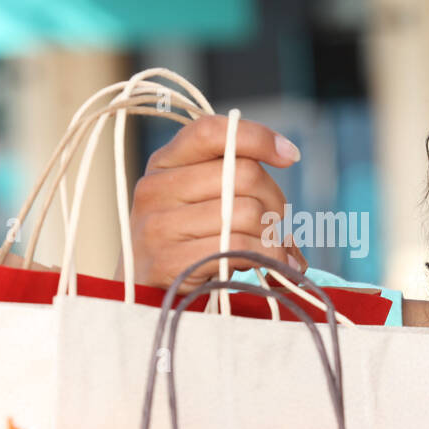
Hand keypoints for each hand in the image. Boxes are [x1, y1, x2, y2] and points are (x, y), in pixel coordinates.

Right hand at [119, 114, 307, 290]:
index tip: (290, 155)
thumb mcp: (194, 200)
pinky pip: (237, 247)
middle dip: (275, 201)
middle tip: (277, 224)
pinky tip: (274, 267)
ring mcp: (158, 226)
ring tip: (273, 250)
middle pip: (242, 174)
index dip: (258, 137)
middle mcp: (155, 188)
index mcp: (164, 162)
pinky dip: (268, 258)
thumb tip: (289, 154)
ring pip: (246, 212)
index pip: (212, 131)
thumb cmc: (183, 243)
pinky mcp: (169, 261)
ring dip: (273, 236)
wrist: (138, 297)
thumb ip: (229, 174)